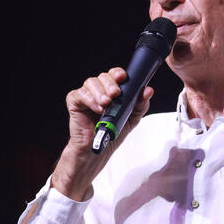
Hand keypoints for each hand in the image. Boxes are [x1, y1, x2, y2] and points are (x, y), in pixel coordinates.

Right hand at [50, 67, 153, 199]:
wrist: (98, 149)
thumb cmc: (113, 133)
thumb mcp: (132, 119)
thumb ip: (140, 104)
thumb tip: (148, 91)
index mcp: (111, 90)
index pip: (114, 75)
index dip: (118, 73)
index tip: (123, 77)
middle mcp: (98, 90)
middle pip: (103, 76)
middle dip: (110, 84)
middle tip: (115, 94)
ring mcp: (86, 95)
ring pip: (90, 82)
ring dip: (99, 92)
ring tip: (106, 104)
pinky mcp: (75, 103)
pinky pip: (79, 94)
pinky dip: (89, 99)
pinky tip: (97, 108)